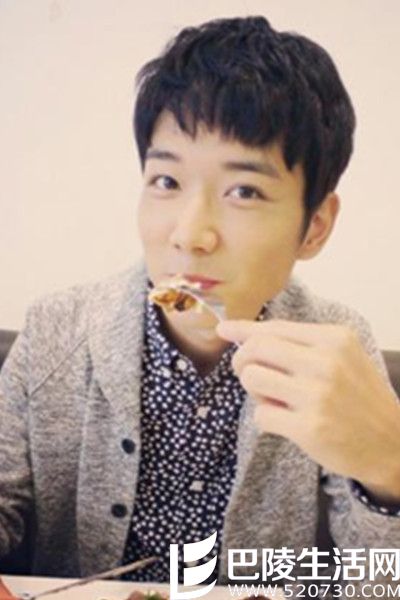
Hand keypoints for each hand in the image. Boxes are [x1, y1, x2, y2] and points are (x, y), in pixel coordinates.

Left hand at [217, 319, 399, 499]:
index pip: (275, 327)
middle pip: (256, 348)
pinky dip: (266, 419)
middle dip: (242, 361)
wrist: (392, 443)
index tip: (224, 329)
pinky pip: (261, 414)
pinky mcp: (309, 427)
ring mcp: (317, 394)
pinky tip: (286, 422)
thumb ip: (301, 345)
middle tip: (250, 375)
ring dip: (254, 390)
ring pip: (252, 377)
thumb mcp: (342, 358)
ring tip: (274, 399)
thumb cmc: (359, 397)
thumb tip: (245, 334)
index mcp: (334, 339)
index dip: (243, 328)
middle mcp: (326, 361)